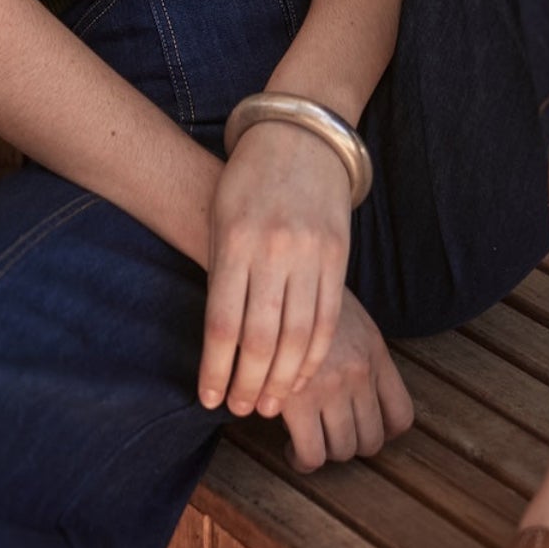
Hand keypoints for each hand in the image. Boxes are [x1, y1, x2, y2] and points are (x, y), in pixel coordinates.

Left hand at [198, 119, 353, 418]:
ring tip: (269, 403)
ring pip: (299, 335)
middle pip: (261, 338)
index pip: (222, 323)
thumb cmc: (246, 182)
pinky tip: (303, 375)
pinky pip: (329, 318)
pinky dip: (315, 353)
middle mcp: (274, 251)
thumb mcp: (220, 220)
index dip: (215, 369)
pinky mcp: (339, 257)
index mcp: (235, 242)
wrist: (298, 136)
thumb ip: (221, 275)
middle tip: (240, 410)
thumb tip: (220, 343)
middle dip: (249, 382)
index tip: (209, 399)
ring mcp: (311, 254)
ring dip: (284, 378)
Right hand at [279, 286, 413, 470]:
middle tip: (326, 434)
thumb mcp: (346, 317)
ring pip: (342, 450)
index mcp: (375, 353)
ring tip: (307, 441)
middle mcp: (359, 372)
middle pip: (371, 441)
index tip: (359, 427)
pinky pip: (311, 454)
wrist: (269, 278)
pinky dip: (303, 460)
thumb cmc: (302, 299)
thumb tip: (363, 393)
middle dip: (349, 445)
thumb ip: (361, 352)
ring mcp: (331, 387)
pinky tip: (291, 448)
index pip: (402, 417)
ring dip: (325, 453)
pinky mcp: (298, 400)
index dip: (383, 432)